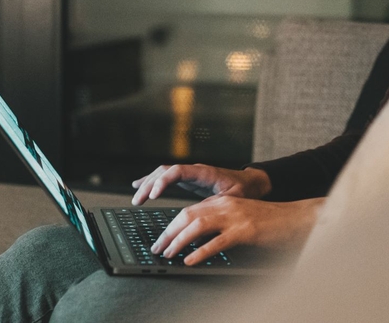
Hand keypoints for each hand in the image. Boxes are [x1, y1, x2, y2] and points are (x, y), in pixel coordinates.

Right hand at [131, 164, 271, 204]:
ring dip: (148, 184)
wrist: (252, 183)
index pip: (177, 171)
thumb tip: (198, 217)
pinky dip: (152, 182)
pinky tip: (139, 186)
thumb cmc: (244, 190)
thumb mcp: (232, 199)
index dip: (163, 181)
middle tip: (138, 200)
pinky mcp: (188, 180)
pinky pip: (166, 177)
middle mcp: (194, 170)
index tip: (153, 194)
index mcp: (204, 173)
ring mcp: (190, 174)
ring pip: (163, 173)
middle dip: (149, 185)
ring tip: (136, 198)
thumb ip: (215, 205)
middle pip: (165, 171)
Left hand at [151, 196, 323, 265]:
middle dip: (168, 232)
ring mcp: (236, 216)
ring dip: (179, 240)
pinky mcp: (246, 230)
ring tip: (169, 253)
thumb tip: (196, 238)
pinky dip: (201, 251)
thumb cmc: (270, 222)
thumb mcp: (240, 216)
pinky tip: (191, 260)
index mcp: (223, 200)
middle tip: (157, 248)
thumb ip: (220, 222)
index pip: (189, 210)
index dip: (172, 225)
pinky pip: (217, 241)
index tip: (161, 239)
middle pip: (188, 215)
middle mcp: (226, 204)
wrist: (297, 218)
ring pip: (198, 225)